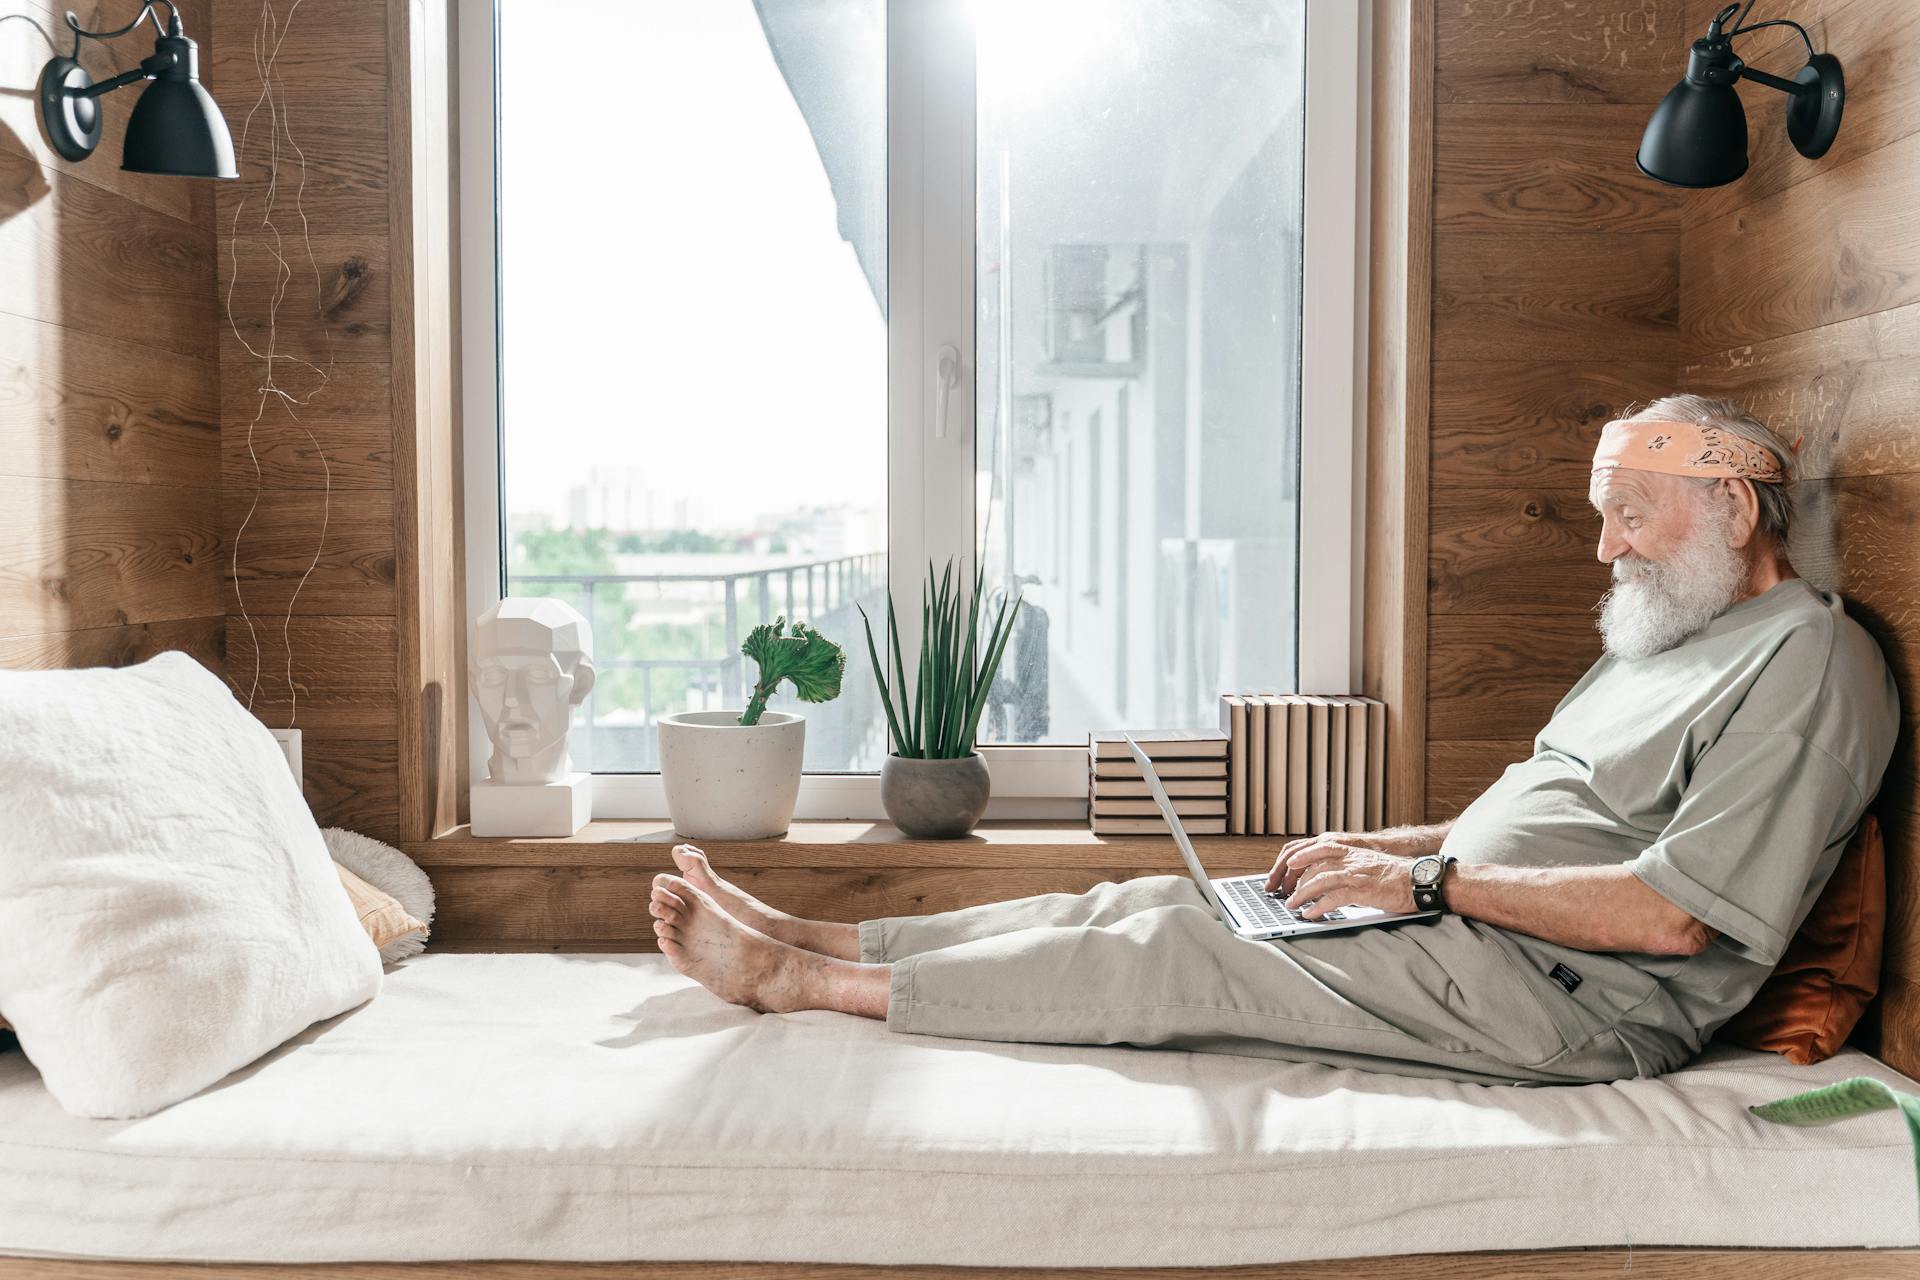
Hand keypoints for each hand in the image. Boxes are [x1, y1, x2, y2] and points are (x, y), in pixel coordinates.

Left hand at [1268, 841, 1416, 919]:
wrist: (1420, 880)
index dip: (1301, 855)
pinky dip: (1318, 906)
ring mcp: (1356, 874)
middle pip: (1313, 864)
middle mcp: (1351, 859)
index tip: (1287, 864)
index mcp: (1353, 851)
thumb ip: (1350, 867)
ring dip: (1301, 894)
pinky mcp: (1363, 891)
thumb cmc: (1397, 876)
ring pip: (1319, 880)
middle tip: (1284, 892)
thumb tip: (1330, 879)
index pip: (1319, 847)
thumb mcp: (1369, 865)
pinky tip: (1310, 913)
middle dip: (1294, 879)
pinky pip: (1333, 898)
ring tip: (1291, 905)